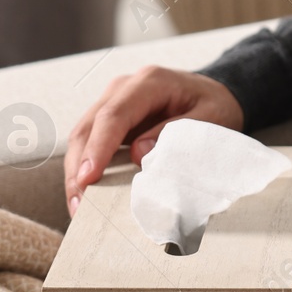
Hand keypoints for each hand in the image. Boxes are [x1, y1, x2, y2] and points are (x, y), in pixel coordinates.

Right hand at [62, 66, 244, 217]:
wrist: (215, 95)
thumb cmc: (214, 106)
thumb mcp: (210, 117)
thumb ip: (177, 133)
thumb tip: (139, 153)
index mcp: (150, 82)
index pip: (114, 115)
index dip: (98, 148)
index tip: (88, 178)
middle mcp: (123, 89)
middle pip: (88, 127)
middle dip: (78, 168)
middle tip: (79, 206)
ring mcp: (112, 103)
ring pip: (82, 137)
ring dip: (76, 173)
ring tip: (78, 208)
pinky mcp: (110, 122)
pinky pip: (89, 144)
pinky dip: (84, 170)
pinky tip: (85, 196)